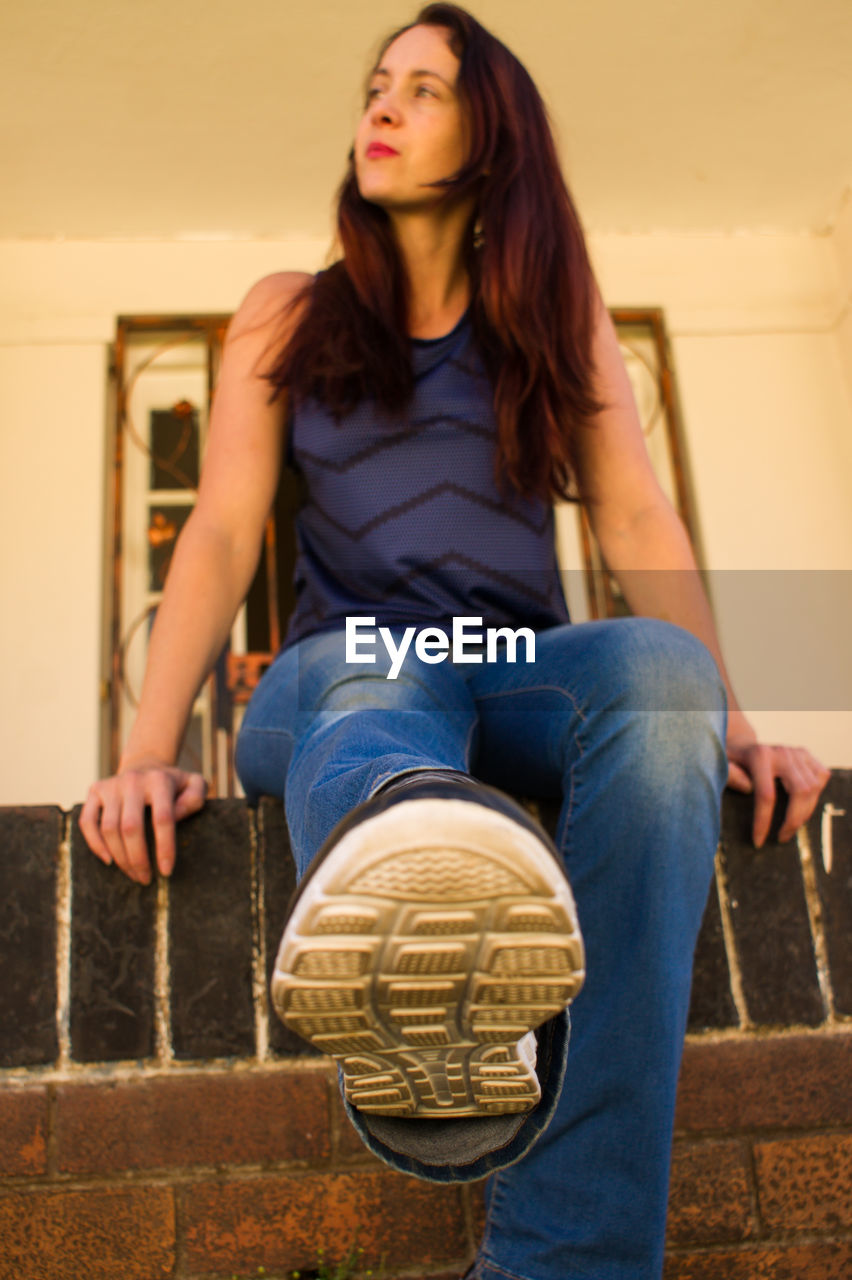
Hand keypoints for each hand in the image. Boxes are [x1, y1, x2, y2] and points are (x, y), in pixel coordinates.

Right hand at [80, 761, 207, 884]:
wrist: (145, 764)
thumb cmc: (173, 784)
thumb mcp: (194, 784)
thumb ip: (195, 797)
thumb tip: (176, 816)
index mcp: (160, 781)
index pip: (163, 818)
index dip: (164, 848)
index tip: (166, 871)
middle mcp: (133, 781)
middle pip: (131, 828)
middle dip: (138, 859)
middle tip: (145, 879)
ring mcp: (111, 786)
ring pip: (109, 829)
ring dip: (120, 857)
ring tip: (132, 873)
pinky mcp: (95, 791)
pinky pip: (87, 822)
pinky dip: (95, 844)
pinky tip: (108, 860)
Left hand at [725, 716, 829, 847]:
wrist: (742, 745)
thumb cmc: (730, 762)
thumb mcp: (721, 767)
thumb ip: (730, 776)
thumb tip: (747, 789)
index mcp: (759, 756)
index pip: (767, 795)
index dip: (763, 821)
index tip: (758, 841)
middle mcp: (782, 752)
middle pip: (800, 792)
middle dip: (794, 820)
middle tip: (782, 838)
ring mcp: (796, 752)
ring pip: (813, 787)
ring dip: (805, 812)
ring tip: (791, 826)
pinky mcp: (806, 754)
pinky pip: (822, 777)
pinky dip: (816, 795)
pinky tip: (803, 805)